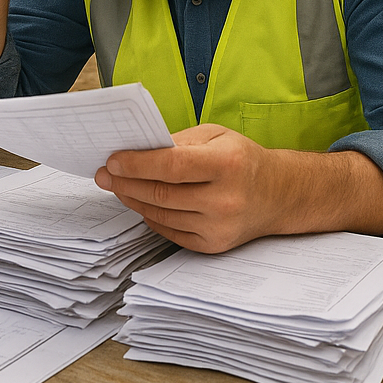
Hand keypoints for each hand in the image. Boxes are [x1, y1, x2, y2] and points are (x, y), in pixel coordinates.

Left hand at [94, 124, 382, 253]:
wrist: (279, 194)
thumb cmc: (242, 158)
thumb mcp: (216, 136)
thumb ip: (178, 142)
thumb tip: (136, 150)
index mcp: (227, 164)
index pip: (172, 166)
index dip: (137, 164)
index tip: (112, 159)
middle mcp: (225, 200)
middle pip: (161, 193)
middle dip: (126, 182)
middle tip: (103, 173)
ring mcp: (219, 228)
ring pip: (161, 214)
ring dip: (133, 199)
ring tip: (117, 185)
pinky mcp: (213, 246)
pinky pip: (169, 231)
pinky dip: (151, 215)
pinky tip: (142, 201)